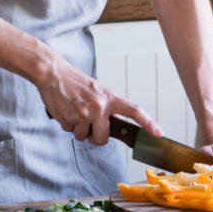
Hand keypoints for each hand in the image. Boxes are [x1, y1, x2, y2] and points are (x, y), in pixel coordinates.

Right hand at [32, 51, 161, 144]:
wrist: (53, 73)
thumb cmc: (75, 82)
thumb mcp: (97, 90)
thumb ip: (107, 106)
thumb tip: (113, 125)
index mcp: (110, 98)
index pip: (134, 111)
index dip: (148, 123)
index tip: (159, 133)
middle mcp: (99, 107)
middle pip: (103, 138)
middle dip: (95, 136)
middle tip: (88, 122)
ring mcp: (84, 114)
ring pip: (84, 137)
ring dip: (79, 129)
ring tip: (74, 110)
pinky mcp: (69, 120)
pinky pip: (71, 132)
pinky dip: (68, 124)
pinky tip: (66, 110)